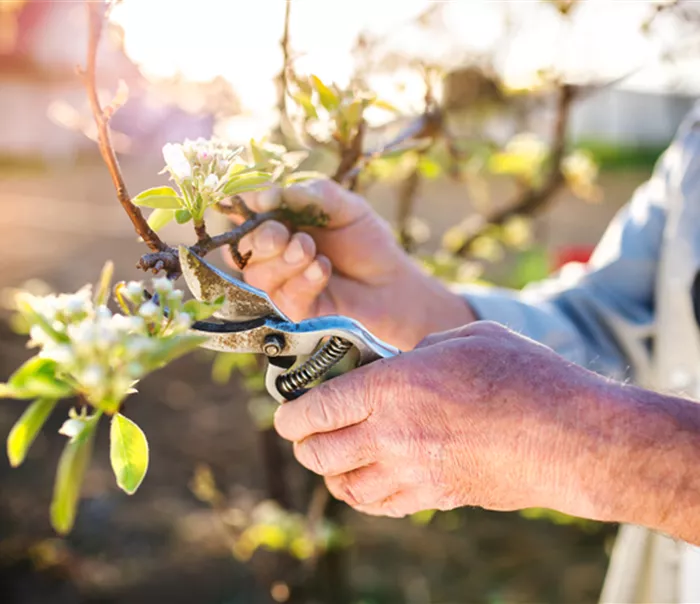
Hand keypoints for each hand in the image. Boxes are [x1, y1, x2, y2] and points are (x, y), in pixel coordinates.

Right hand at [228, 179, 474, 349]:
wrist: (392, 283)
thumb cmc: (367, 242)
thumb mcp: (345, 207)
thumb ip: (311, 195)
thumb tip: (268, 195)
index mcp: (279, 221)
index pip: (243, 212)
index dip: (243, 206)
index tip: (261, 201)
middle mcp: (272, 253)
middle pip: (240, 248)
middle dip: (260, 238)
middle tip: (283, 234)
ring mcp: (280, 284)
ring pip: (257, 274)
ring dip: (284, 260)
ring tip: (312, 251)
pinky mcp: (293, 311)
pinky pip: (283, 296)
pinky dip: (303, 280)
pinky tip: (323, 269)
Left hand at [273, 322, 607, 518]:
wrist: (571, 437)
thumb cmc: (524, 375)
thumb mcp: (465, 338)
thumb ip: (421, 348)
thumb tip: (404, 360)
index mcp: (393, 386)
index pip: (317, 408)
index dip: (291, 415)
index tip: (285, 416)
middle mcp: (391, 434)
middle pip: (320, 452)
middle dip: (304, 444)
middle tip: (305, 434)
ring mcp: (412, 472)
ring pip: (345, 487)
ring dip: (330, 474)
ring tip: (333, 459)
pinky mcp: (436, 497)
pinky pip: (381, 506)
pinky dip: (363, 496)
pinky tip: (368, 483)